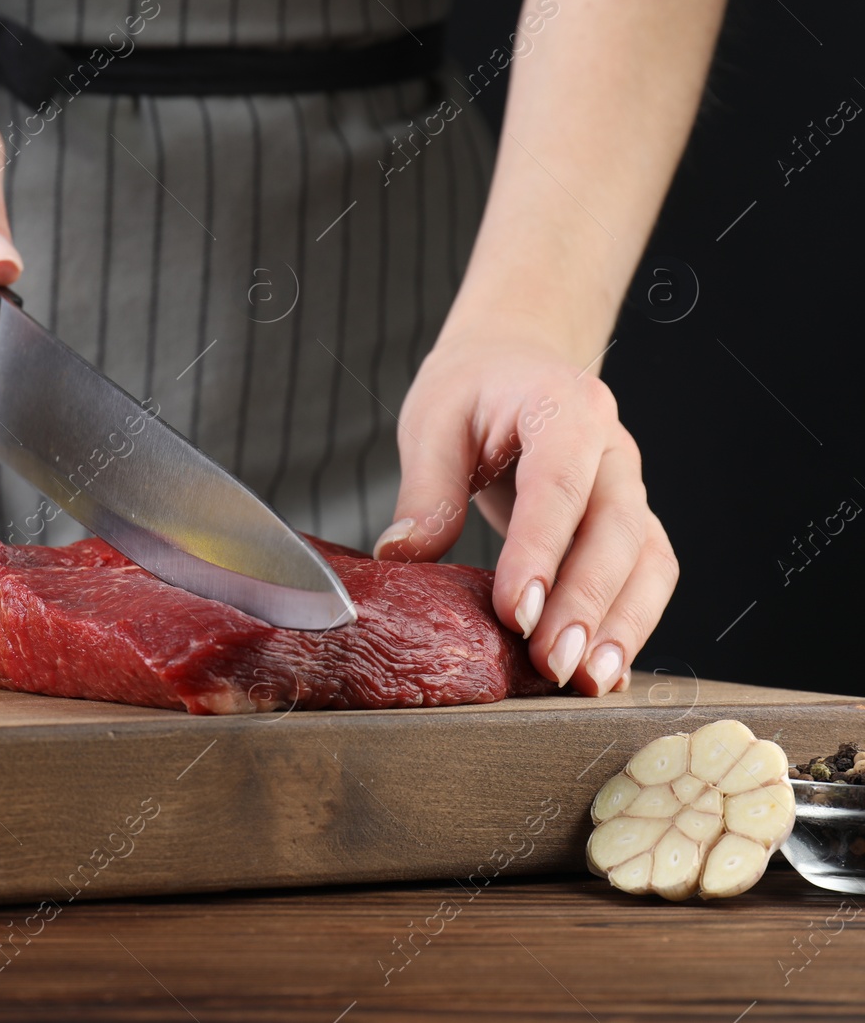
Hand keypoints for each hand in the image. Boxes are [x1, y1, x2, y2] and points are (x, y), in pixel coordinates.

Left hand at [372, 331, 678, 696]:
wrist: (514, 365)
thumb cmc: (473, 390)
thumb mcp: (434, 421)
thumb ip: (426, 491)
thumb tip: (401, 557)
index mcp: (564, 408)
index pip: (559, 485)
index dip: (541, 551)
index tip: (518, 611)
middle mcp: (612, 449)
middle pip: (616, 531)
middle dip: (586, 604)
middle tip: (552, 663)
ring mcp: (630, 488)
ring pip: (646, 561)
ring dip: (621, 626)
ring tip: (587, 682)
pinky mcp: (631, 523)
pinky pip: (646, 576)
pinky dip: (631, 624)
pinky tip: (604, 670)